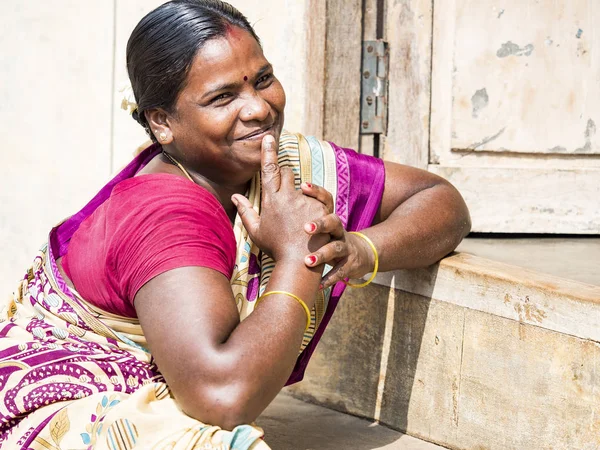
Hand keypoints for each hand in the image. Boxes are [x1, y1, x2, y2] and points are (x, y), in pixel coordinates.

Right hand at [232, 136, 329, 262]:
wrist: (300, 262)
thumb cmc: (276, 249)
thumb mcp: (256, 232)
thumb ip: (246, 211)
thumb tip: (235, 196)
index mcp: (271, 200)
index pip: (269, 170)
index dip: (268, 152)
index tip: (269, 137)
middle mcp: (289, 196)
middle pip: (287, 172)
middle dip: (285, 175)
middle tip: (284, 190)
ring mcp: (307, 201)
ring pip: (305, 184)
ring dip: (302, 192)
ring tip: (299, 211)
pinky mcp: (322, 206)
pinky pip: (320, 194)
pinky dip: (316, 199)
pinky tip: (313, 211)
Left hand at [299, 183, 375, 288]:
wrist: (360, 254)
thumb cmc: (328, 238)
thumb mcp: (319, 225)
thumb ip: (299, 213)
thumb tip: (273, 198)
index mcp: (329, 218)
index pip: (326, 199)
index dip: (317, 192)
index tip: (303, 186)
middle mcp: (338, 230)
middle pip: (334, 222)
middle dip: (321, 224)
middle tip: (305, 228)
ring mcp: (345, 247)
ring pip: (337, 248)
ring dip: (323, 254)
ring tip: (308, 261)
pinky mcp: (350, 264)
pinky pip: (341, 271)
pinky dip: (330, 278)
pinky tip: (319, 285)